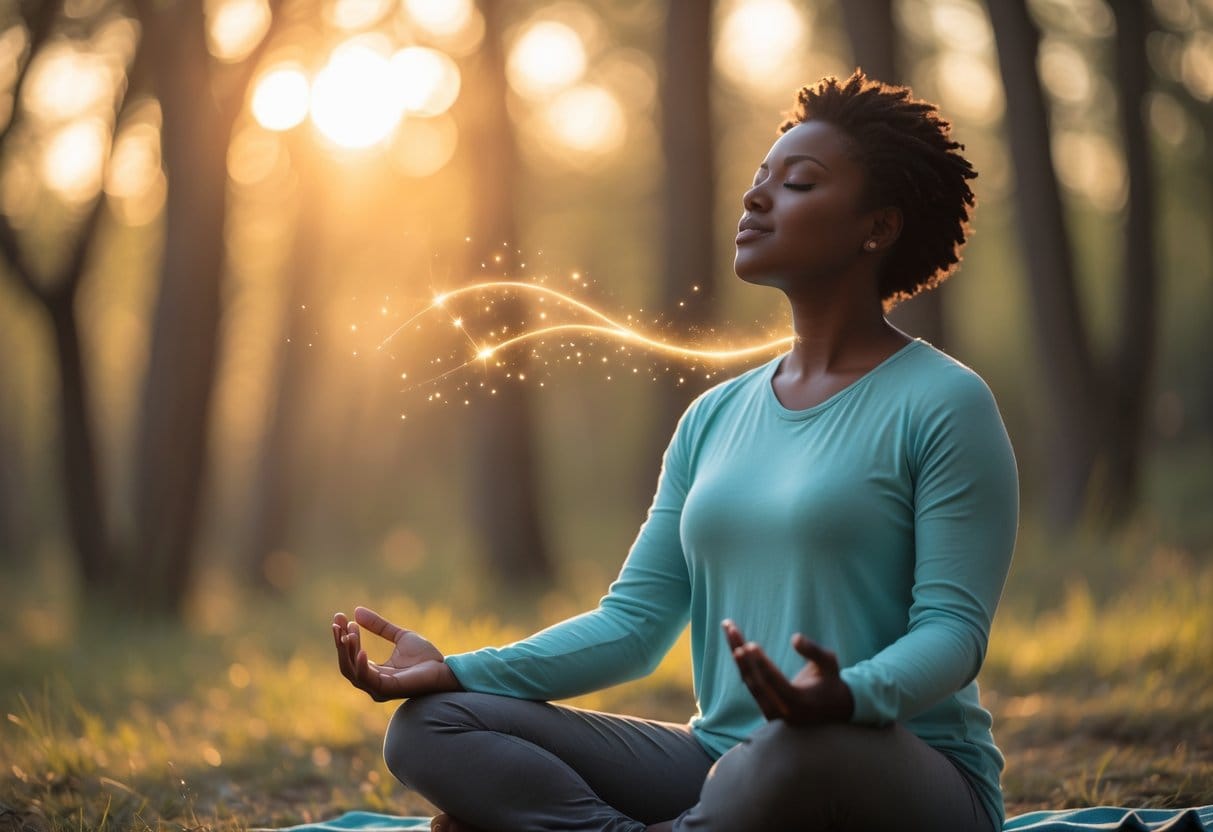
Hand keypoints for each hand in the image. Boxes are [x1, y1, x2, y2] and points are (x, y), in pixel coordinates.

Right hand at [332, 606, 462, 700]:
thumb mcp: (400, 636)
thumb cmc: (425, 657)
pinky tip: (360, 650)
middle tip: (337, 622)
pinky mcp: (387, 689)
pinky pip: (367, 679)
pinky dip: (360, 665)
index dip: (343, 636)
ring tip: (349, 631)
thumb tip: (356, 611)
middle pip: (345, 664)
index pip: (350, 655)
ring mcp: (378, 688)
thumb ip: (380, 626)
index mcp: (374, 672)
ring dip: (347, 650)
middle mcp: (372, 683)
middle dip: (340, 642)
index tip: (339, 616)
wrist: (444, 669)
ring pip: (351, 671)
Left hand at [723, 619, 853, 723]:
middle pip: (756, 682)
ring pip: (749, 682)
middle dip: (742, 655)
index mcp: (800, 702)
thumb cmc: (831, 681)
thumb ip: (813, 651)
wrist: (833, 709)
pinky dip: (742, 663)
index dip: (761, 664)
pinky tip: (735, 643)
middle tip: (732, 630)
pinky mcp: (765, 707)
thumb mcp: (829, 663)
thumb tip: (794, 638)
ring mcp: (771, 713)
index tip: (750, 645)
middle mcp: (782, 711)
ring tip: (730, 629)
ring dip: (738, 656)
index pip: (775, 683)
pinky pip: (751, 684)